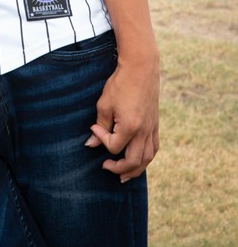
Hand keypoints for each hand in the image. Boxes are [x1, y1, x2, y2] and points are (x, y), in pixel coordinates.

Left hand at [86, 53, 160, 181]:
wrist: (141, 69)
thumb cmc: (120, 85)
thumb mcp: (104, 104)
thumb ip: (100, 127)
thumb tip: (91, 144)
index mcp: (130, 127)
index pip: (114, 146)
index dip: (101, 140)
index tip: (94, 128)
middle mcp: (144, 132)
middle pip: (134, 161)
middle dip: (119, 168)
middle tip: (105, 167)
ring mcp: (152, 129)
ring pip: (147, 158)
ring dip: (136, 170)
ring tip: (123, 176)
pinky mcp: (156, 125)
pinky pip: (154, 148)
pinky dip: (146, 158)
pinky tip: (138, 160)